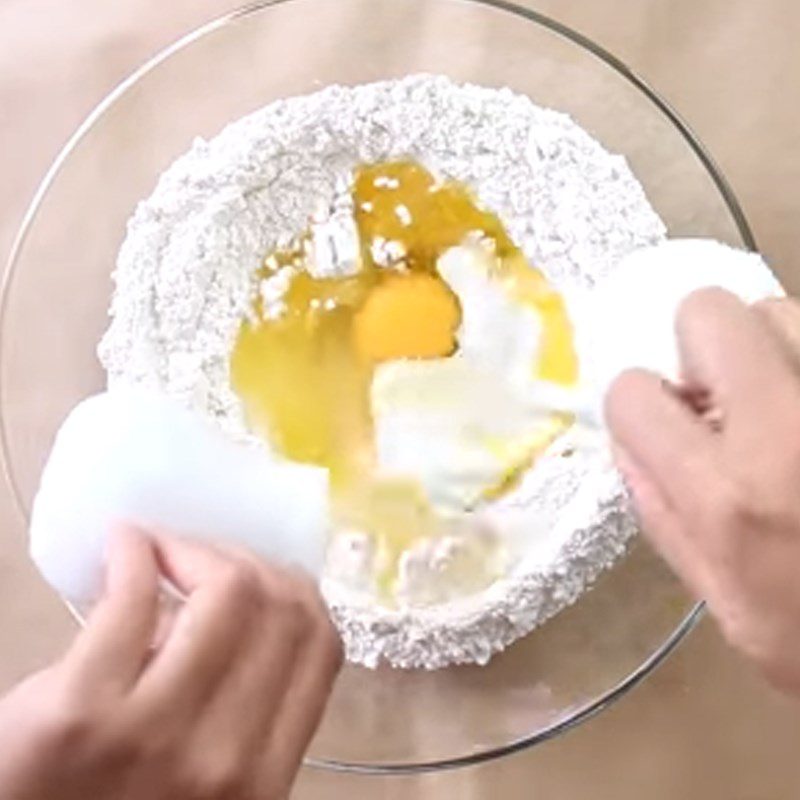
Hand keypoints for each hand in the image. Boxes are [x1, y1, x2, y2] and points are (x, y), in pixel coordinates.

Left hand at [0, 527, 341, 799]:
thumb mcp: (204, 779)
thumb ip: (236, 706)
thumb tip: (225, 601)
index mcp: (264, 777)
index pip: (320, 645)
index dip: (290, 591)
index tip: (251, 577)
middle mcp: (226, 760)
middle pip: (282, 607)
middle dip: (244, 561)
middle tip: (199, 557)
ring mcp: (155, 735)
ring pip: (229, 589)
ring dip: (194, 549)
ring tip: (160, 552)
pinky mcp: (78, 713)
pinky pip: (135, 595)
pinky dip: (135, 551)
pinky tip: (124, 547)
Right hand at [606, 288, 799, 693]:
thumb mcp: (731, 609)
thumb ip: (665, 518)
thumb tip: (633, 439)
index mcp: (728, 496)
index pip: (633, 393)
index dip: (642, 409)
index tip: (671, 430)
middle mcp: (788, 428)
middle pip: (708, 311)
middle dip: (703, 353)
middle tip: (732, 402)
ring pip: (783, 307)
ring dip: (772, 349)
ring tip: (793, 408)